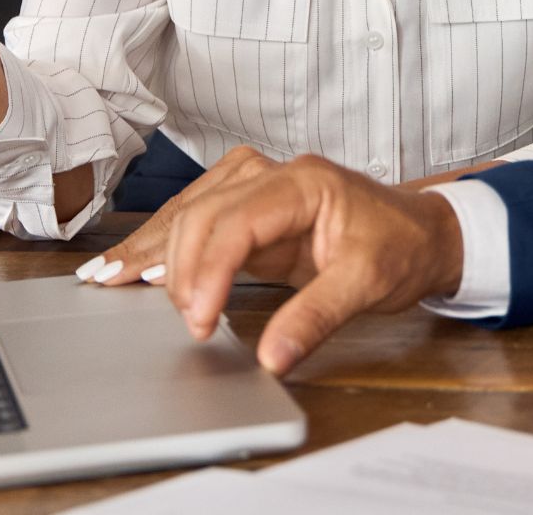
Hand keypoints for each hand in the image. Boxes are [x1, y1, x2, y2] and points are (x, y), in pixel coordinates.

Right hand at [162, 154, 464, 375]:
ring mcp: (262, 188)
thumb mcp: (369, 283)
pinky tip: (136, 262)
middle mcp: (276, 176)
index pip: (237, 219)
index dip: (209, 270)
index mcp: (304, 183)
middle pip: (205, 210)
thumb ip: (318, 316)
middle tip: (178, 320)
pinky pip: (199, 218)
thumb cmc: (403, 245)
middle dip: (178, 265)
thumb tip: (271, 355)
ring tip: (108, 279)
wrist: (425, 232)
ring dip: (155, 246)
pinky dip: (165, 241)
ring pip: (193, 208)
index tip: (199, 320)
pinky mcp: (254, 209)